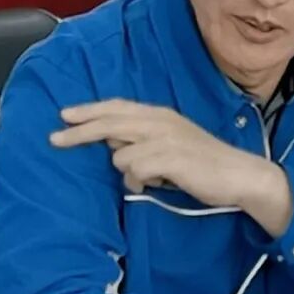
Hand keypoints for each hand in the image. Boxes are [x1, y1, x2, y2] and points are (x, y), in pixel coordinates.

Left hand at [50, 99, 293, 234]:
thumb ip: (142, 141)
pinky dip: (139, 182)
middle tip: (54, 138)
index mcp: (161, 115)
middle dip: (79, 131)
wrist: (239, 175)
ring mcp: (166, 139)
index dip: (90, 110)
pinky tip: (156, 186)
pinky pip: (134, 171)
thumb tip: (113, 144)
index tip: (64, 115)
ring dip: (128, 171)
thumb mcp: (170, 145)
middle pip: (109, 122)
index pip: (118, 107)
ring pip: (120, 153)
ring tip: (150, 180)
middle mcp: (161, 121)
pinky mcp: (171, 158)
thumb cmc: (203, 164)